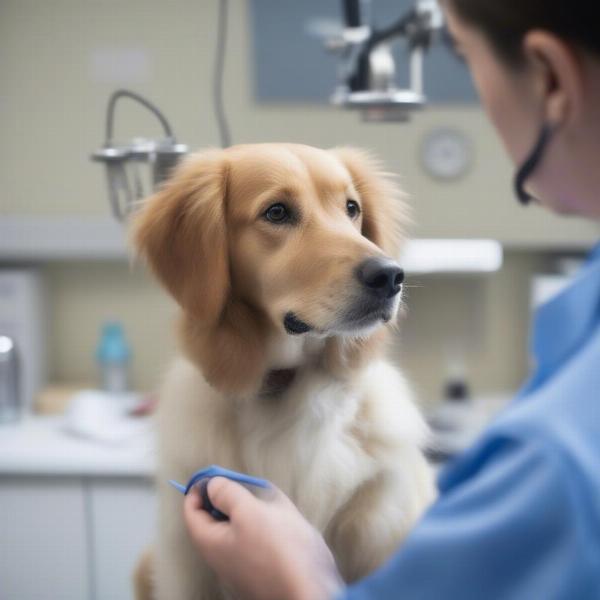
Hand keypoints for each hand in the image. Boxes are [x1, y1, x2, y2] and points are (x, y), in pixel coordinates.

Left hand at [183, 477, 344, 599]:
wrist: (312, 590)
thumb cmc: (278, 548)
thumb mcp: (250, 511)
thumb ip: (227, 494)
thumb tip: (211, 485)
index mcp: (211, 542)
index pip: (192, 511)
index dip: (200, 488)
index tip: (217, 473)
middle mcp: (222, 557)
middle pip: (215, 518)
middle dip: (228, 496)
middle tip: (246, 482)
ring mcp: (243, 564)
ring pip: (239, 527)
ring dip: (250, 508)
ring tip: (268, 496)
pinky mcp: (264, 567)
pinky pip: (257, 538)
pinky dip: (264, 522)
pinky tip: (282, 517)